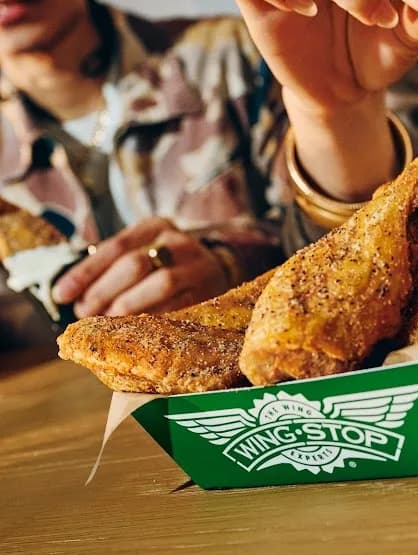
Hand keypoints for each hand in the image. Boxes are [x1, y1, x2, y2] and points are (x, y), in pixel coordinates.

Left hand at [51, 218, 228, 317]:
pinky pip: (178, 306)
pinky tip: (134, 328)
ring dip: (127, 306)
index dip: (85, 272)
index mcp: (155, 227)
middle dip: (104, 291)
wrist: (219, 266)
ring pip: (160, 284)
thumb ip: (112, 264)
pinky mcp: (209, 290)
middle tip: (84, 312)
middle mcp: (178, 242)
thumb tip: (72, 294)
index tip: (61, 294)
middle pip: (135, 264)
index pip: (115, 247)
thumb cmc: (165, 262)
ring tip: (107, 320)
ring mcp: (196, 266)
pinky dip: (152, 318)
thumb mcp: (143, 249)